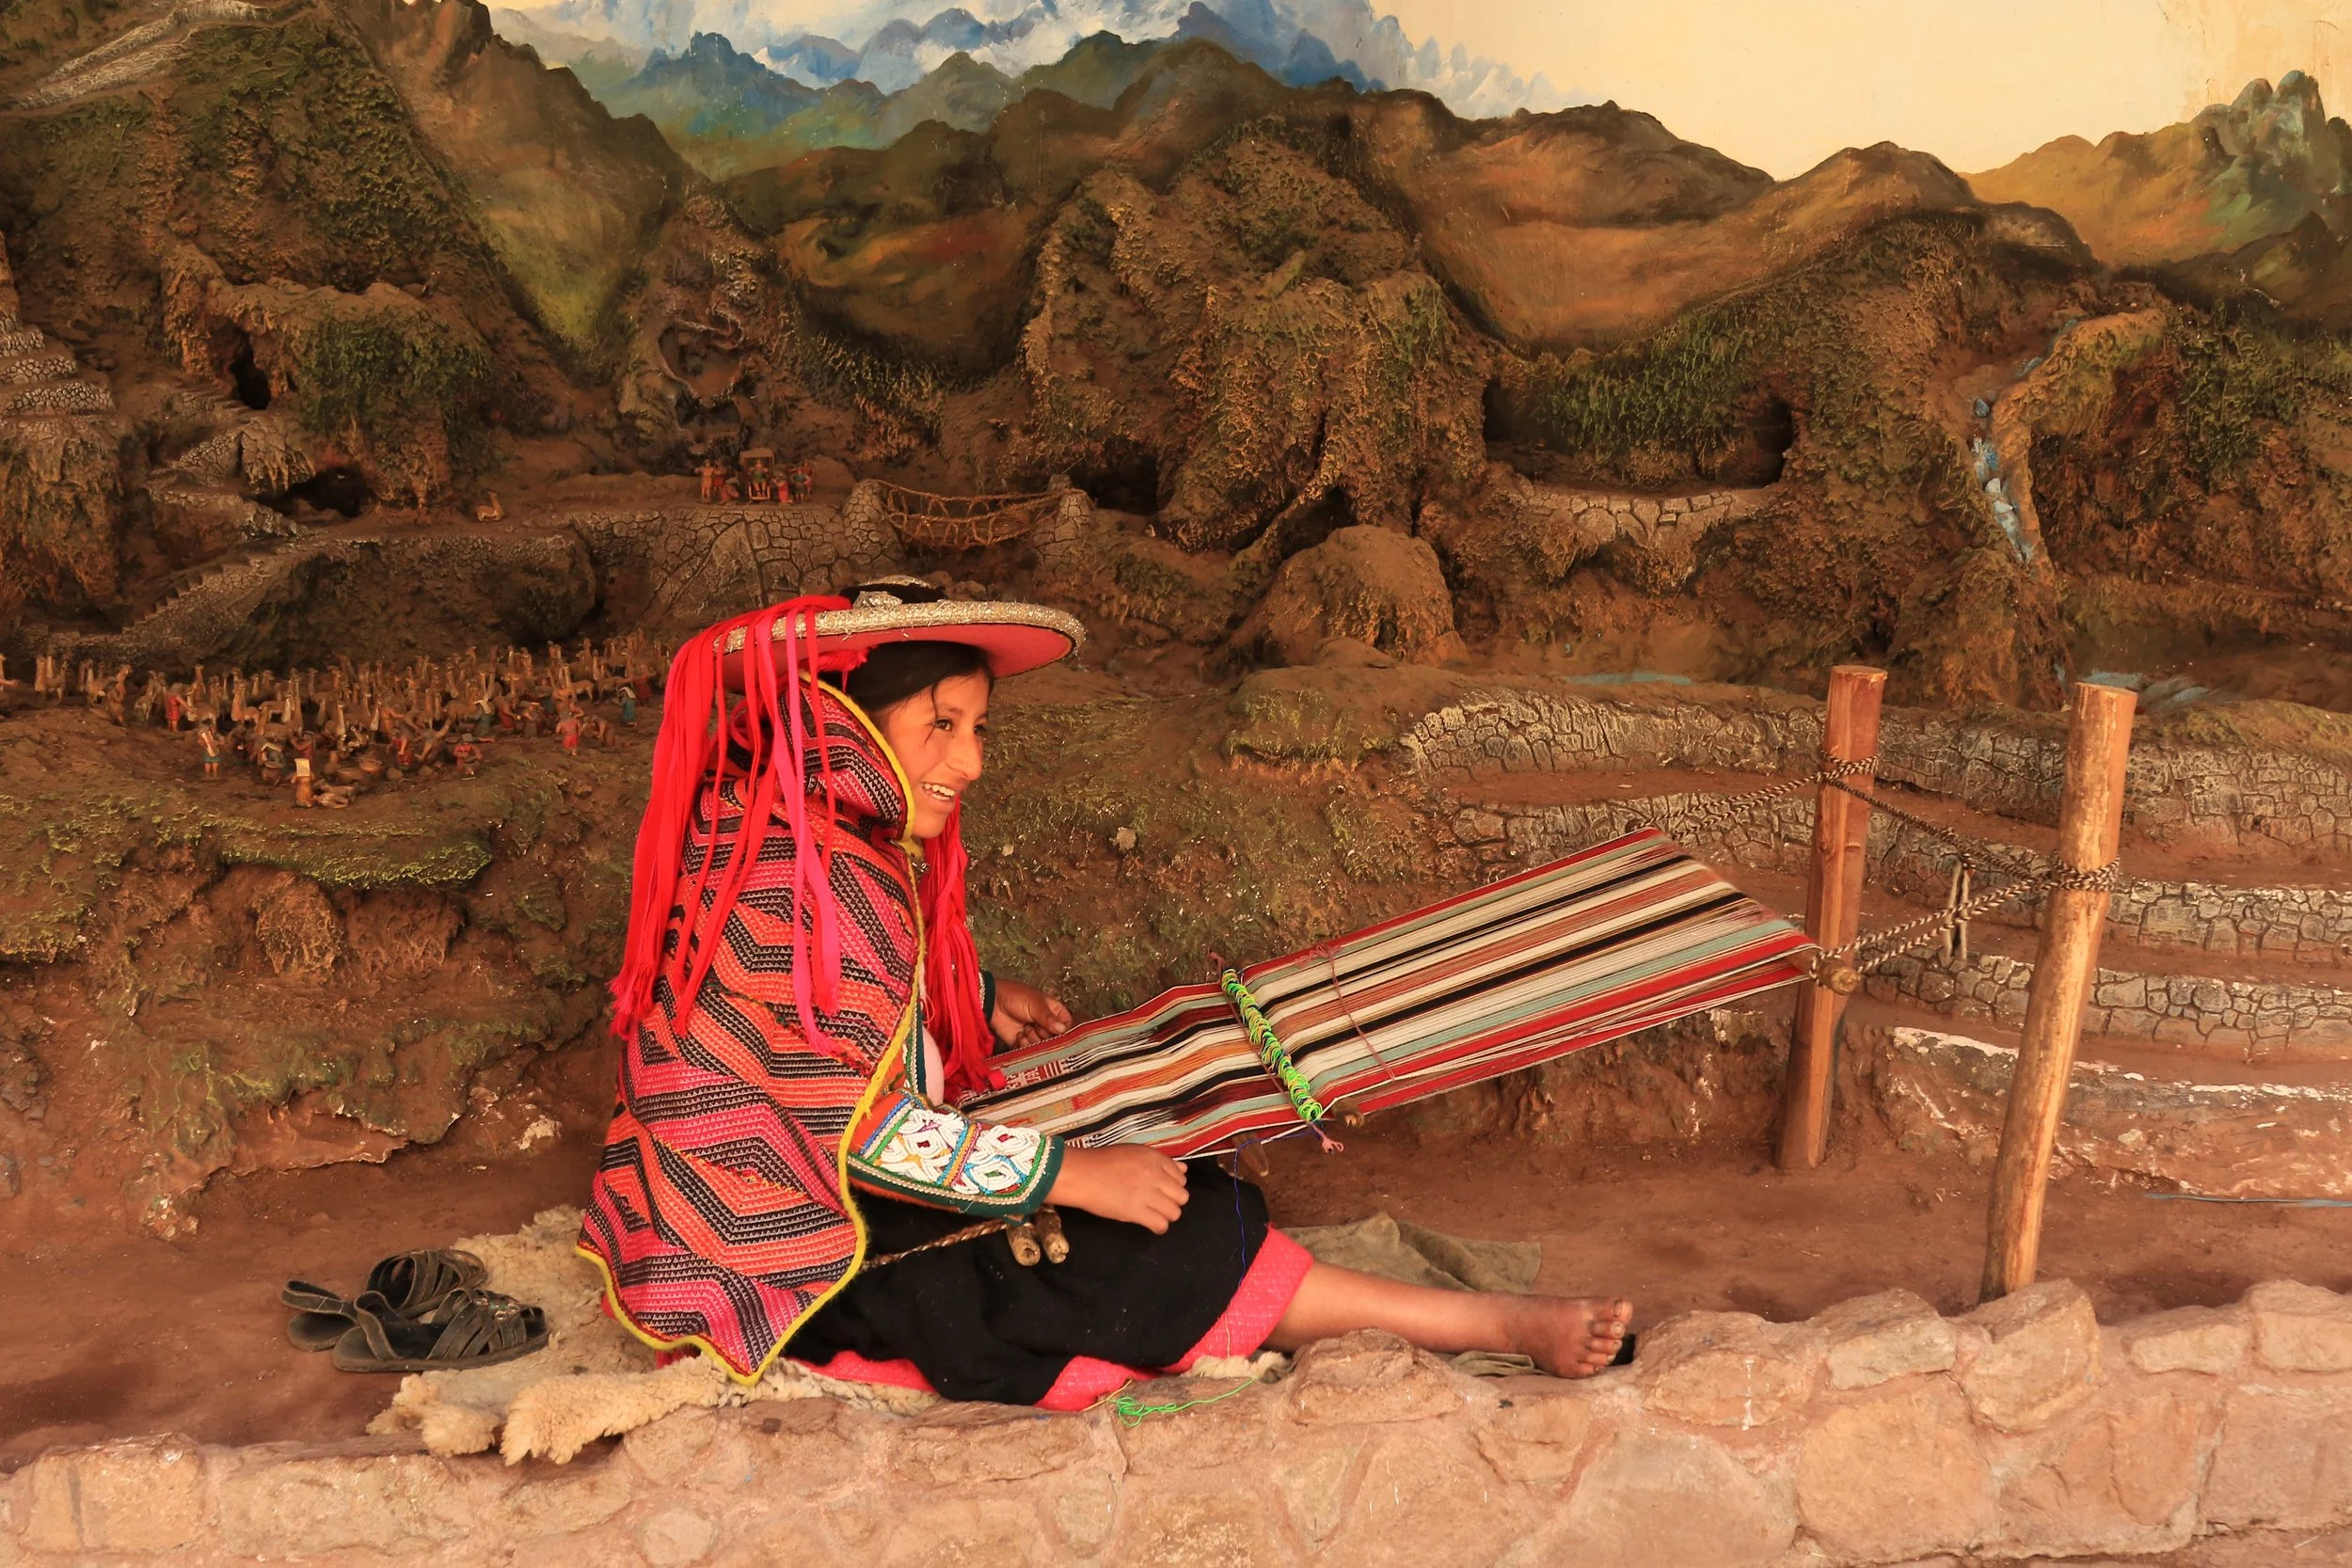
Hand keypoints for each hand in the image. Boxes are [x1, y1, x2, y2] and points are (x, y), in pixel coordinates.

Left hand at [990, 978, 1072, 1048]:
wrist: (993, 1002)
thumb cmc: (1016, 997)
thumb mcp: (1035, 1004)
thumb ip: (1049, 1018)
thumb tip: (1062, 1030)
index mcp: (1054, 1012)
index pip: (1067, 1026)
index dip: (1063, 1032)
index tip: (1056, 1032)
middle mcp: (1047, 1026)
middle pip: (1055, 1040)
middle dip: (1044, 1035)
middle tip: (1036, 1026)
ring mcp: (1035, 1035)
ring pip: (1042, 1048)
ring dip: (1033, 1040)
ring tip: (1025, 1028)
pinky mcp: (1023, 1044)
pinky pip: (1029, 1051)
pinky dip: (1024, 1045)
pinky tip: (1019, 1034)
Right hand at [1046, 1146, 1187, 1232]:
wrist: (1081, 1174)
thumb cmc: (1102, 1162)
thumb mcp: (1133, 1153)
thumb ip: (1159, 1161)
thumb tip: (1183, 1170)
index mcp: (1154, 1159)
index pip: (1180, 1176)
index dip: (1173, 1185)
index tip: (1163, 1190)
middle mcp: (1155, 1175)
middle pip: (1181, 1196)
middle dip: (1173, 1201)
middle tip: (1159, 1204)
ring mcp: (1147, 1194)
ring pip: (1175, 1212)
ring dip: (1167, 1215)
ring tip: (1154, 1215)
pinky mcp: (1136, 1212)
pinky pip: (1160, 1224)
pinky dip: (1158, 1227)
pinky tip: (1150, 1225)